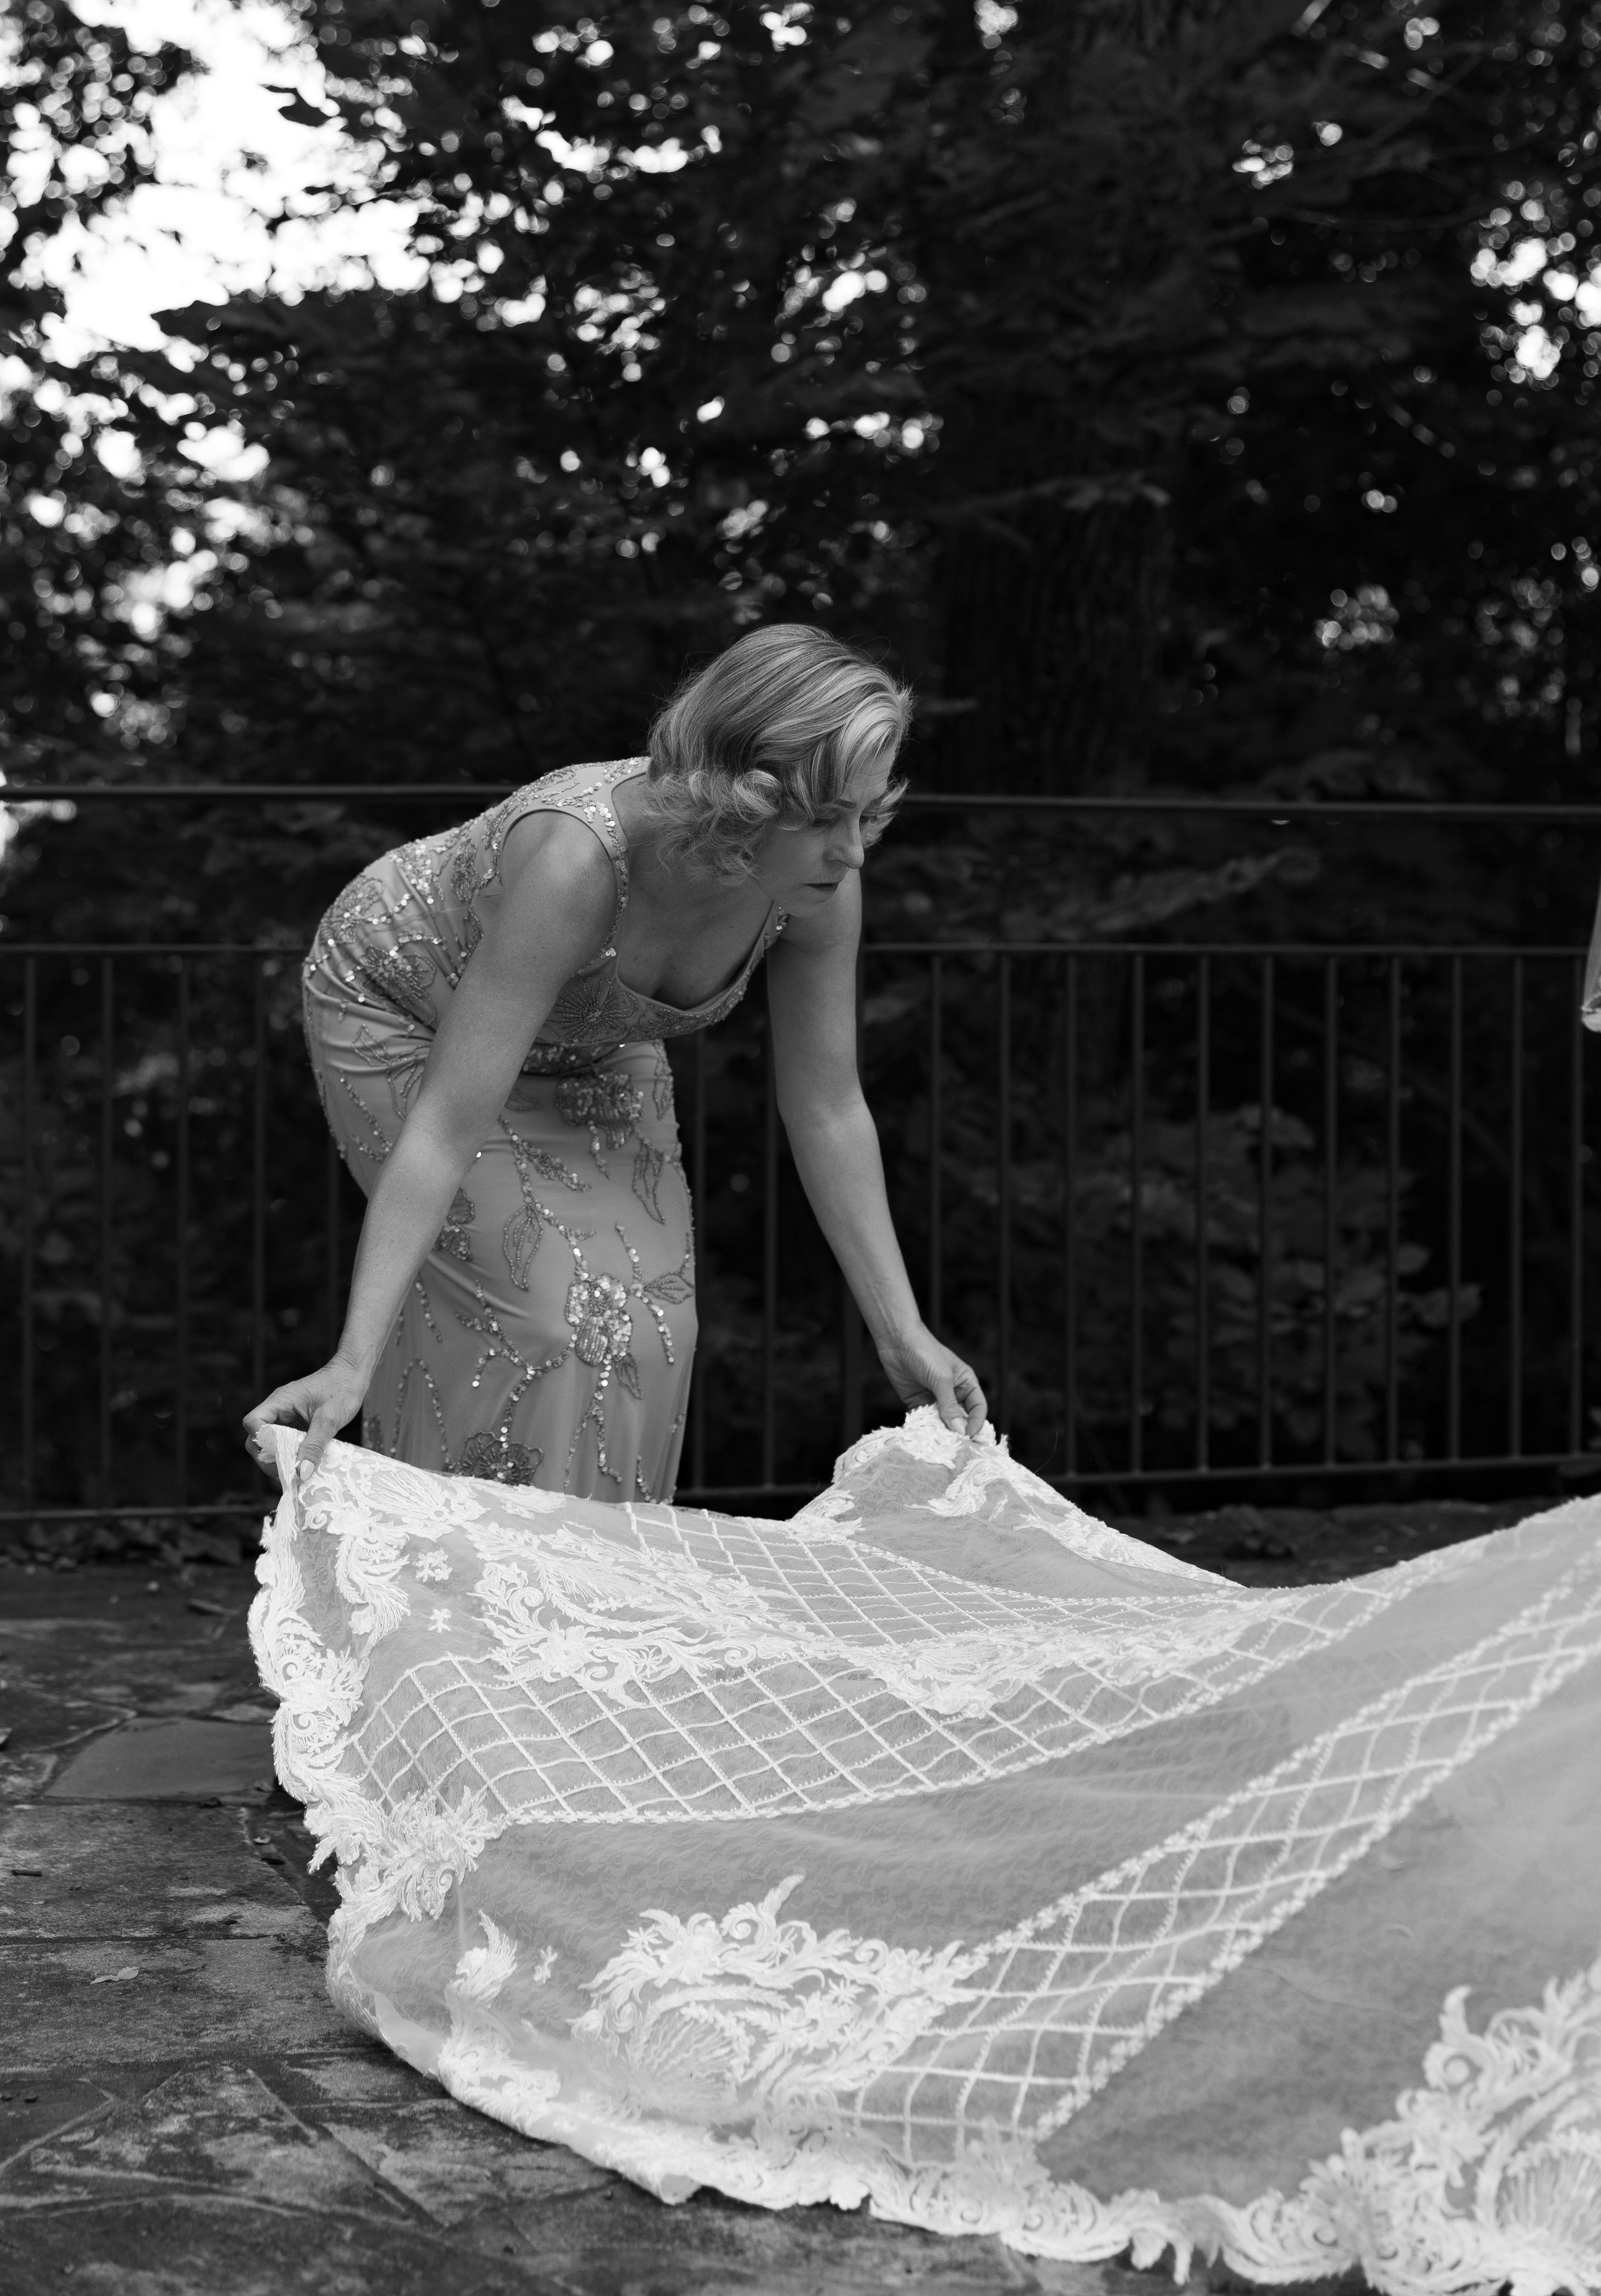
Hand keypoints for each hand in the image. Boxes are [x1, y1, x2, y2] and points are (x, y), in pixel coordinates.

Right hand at [243, 1357, 367, 1484]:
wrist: (353, 1374)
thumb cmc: (342, 1389)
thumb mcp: (329, 1420)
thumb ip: (314, 1446)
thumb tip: (301, 1473)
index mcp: (279, 1401)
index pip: (253, 1423)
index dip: (261, 1442)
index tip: (279, 1457)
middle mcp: (278, 1408)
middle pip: (257, 1437)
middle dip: (268, 1457)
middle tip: (288, 1472)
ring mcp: (286, 1415)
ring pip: (271, 1441)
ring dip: (280, 1457)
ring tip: (297, 1471)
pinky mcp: (296, 1422)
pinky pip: (286, 1440)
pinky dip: (292, 1453)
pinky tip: (305, 1462)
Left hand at [875, 1325, 987, 1438]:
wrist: (897, 1341)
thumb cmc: (925, 1353)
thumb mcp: (941, 1379)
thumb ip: (950, 1406)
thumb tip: (959, 1431)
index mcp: (966, 1383)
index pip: (978, 1408)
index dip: (976, 1423)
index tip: (969, 1437)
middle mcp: (953, 1393)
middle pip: (961, 1418)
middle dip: (959, 1431)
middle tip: (955, 1447)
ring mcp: (935, 1398)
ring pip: (943, 1422)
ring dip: (941, 1432)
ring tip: (939, 1445)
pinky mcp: (918, 1402)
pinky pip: (926, 1421)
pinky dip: (926, 1429)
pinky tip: (924, 1436)